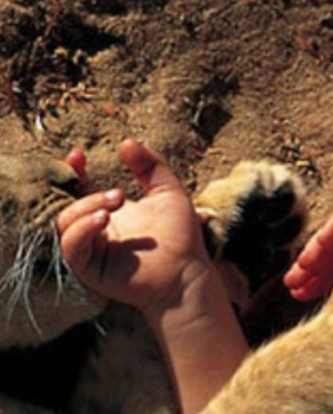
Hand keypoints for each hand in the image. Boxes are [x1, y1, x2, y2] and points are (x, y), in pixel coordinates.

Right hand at [57, 140, 210, 314]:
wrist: (187, 272)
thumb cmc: (181, 237)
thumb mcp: (168, 191)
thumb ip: (150, 165)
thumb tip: (125, 141)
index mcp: (110, 212)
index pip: (79, 188)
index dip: (73, 171)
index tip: (78, 155)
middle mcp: (97, 230)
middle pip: (67, 204)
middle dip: (87, 193)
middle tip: (120, 195)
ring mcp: (91, 250)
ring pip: (64, 223)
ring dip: (85, 208)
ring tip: (115, 205)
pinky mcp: (90, 269)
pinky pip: (70, 247)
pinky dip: (81, 229)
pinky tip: (103, 220)